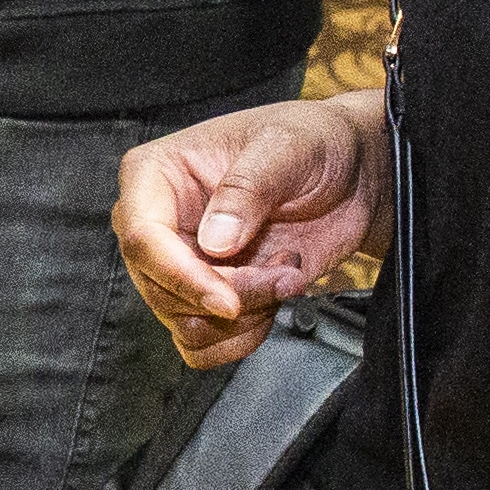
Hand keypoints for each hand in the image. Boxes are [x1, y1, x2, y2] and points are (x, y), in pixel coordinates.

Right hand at [113, 93, 386, 368]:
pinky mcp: (205, 298)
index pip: (140, 237)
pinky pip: (201, 346)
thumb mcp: (286, 147)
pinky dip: (244, 336)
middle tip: (287, 271)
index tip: (228, 302)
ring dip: (245, 317)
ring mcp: (179, 266)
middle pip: (162, 288)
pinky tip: (276, 295)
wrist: (350, 176)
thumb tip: (213, 242)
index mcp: (155, 175)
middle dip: (232, 296)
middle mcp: (157, 224)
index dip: (180, 276)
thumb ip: (248, 188)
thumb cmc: (312, 143)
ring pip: (183, 323)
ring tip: (287, 274)